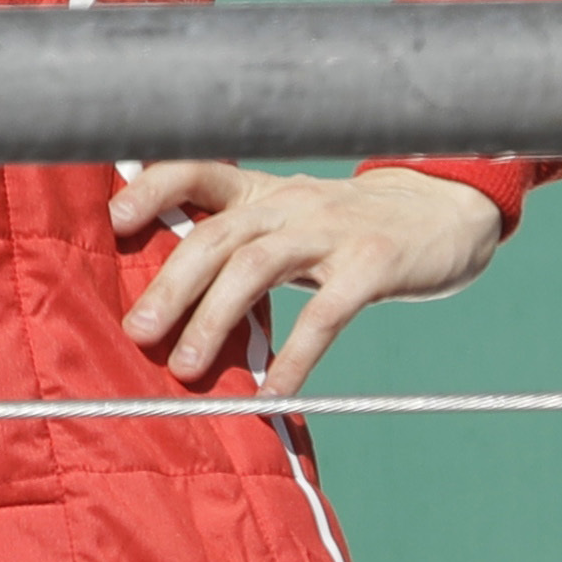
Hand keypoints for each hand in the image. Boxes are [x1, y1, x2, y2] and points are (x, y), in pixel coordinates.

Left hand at [111, 161, 503, 391]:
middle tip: (137, 332)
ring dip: (214, 320)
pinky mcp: (372, 264)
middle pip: (215, 237)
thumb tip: (174, 285)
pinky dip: (296, 355)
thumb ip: (243, 236)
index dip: (152, 188)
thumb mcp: (293, 213)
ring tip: (186, 366)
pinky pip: (326, 313)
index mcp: (264, 189)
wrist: (448, 210)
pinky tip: (275, 391)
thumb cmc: (353, 222)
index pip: (196, 170)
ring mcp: (331, 231)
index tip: (114, 219)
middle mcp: (289, 203)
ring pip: (255, 269)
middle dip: (170, 286)